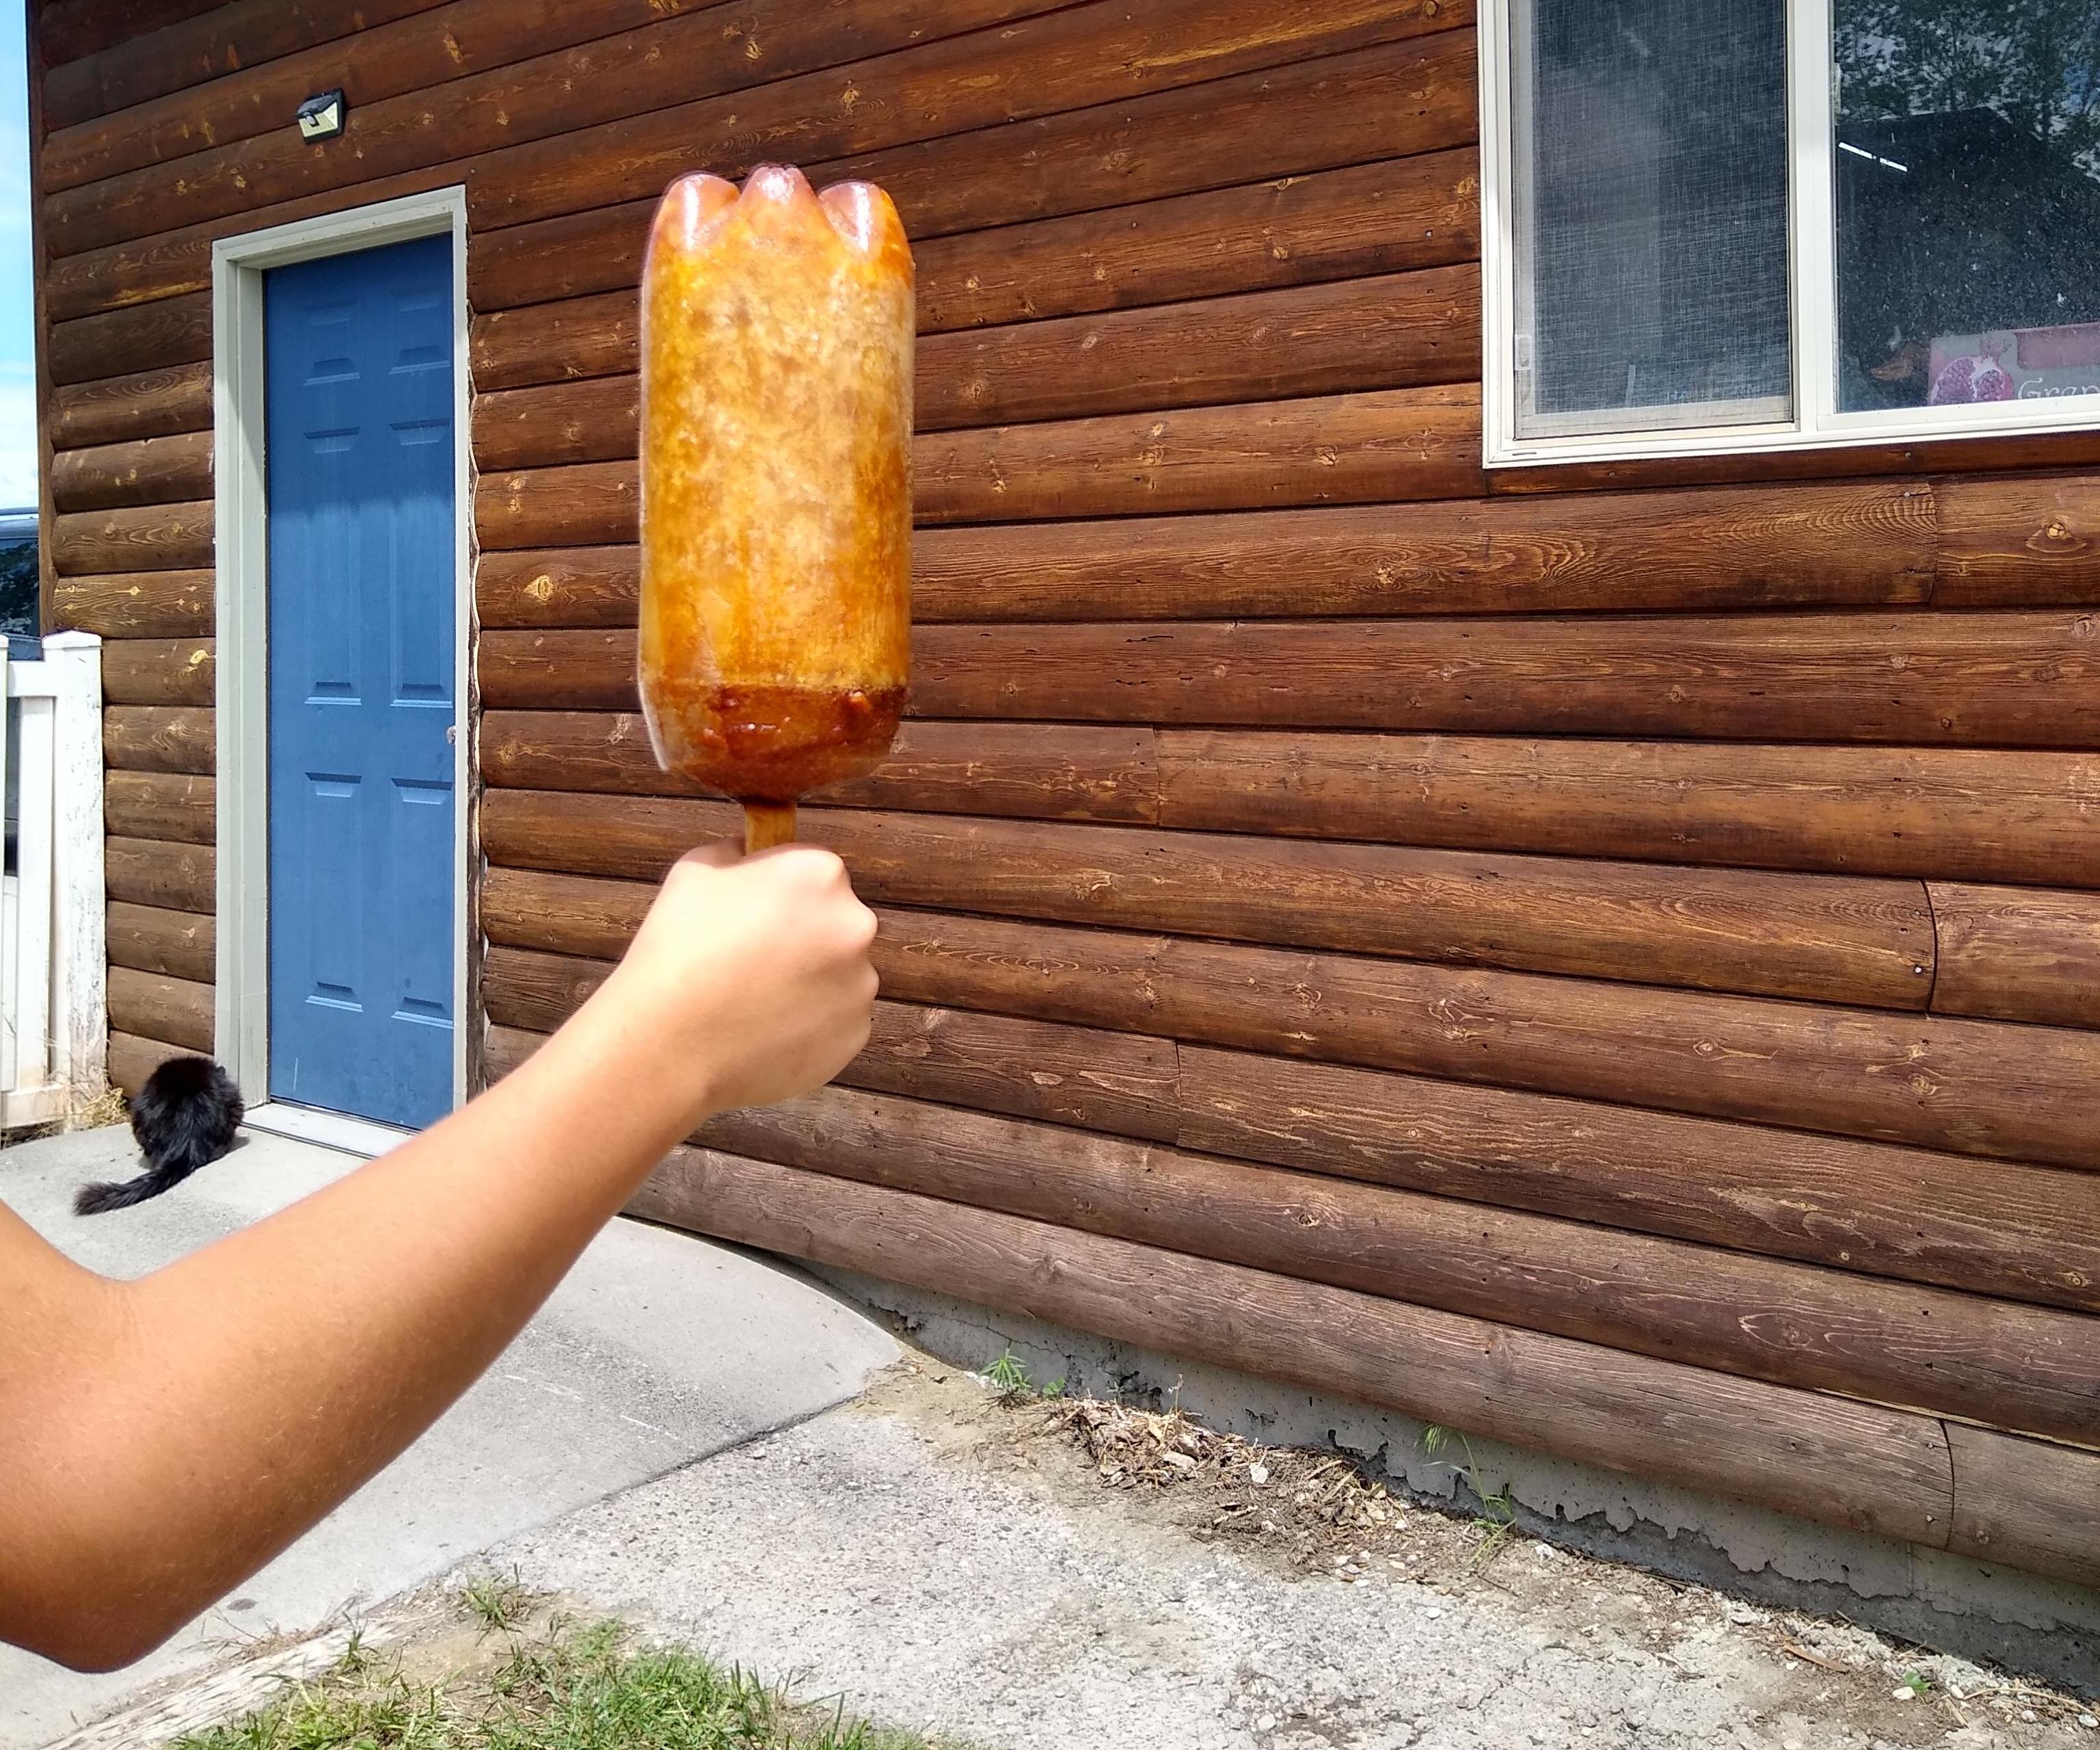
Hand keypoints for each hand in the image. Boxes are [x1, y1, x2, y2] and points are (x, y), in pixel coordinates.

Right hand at [586, 841, 878, 1134]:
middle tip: (753, 957)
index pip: (815, 869)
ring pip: (840, 972)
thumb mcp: (696, 869)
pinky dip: (811, 1022)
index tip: (754, 911)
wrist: (669, 1046)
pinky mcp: (856, 1034)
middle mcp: (856, 926)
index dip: (782, 890)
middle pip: (836, 920)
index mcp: (821, 874)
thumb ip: (739, 853)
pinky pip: (837, 1019)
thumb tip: (752, 855)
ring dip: (809, 979)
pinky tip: (767, 1028)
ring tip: (755, 999)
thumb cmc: (677, 950)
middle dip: (803, 934)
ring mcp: (860, 985)